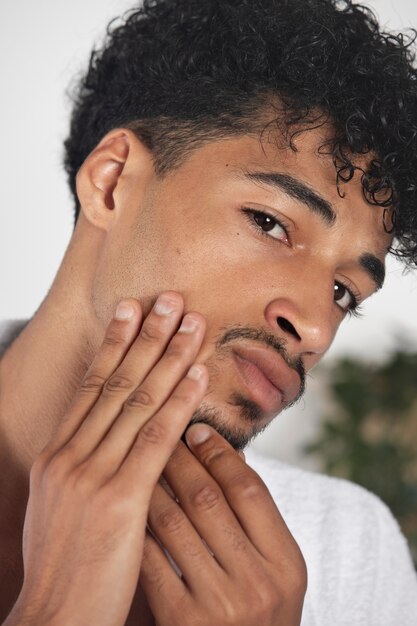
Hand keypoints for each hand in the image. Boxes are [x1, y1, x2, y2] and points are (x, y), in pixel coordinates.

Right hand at [5, 293, 206, 625]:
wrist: (52, 620)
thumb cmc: (63, 566)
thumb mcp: (62, 505)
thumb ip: (85, 466)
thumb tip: (111, 435)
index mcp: (56, 455)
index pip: (90, 386)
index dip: (114, 344)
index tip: (131, 311)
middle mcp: (70, 455)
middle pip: (115, 382)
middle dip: (145, 336)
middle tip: (169, 299)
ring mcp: (93, 474)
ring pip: (138, 401)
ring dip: (169, 357)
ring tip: (191, 323)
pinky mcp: (121, 499)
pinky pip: (156, 439)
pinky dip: (179, 403)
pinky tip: (197, 376)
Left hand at [140, 426, 306, 625]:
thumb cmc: (255, 615)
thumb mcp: (273, 572)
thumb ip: (256, 521)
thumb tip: (231, 456)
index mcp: (286, 564)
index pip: (250, 489)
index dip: (220, 453)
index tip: (197, 430)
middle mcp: (257, 582)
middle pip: (208, 497)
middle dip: (180, 458)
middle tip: (161, 432)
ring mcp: (218, 604)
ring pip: (173, 520)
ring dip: (152, 482)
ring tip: (140, 458)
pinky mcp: (181, 621)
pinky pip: (150, 557)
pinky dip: (137, 522)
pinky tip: (128, 500)